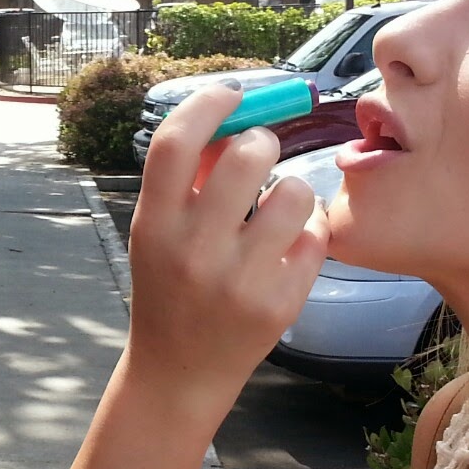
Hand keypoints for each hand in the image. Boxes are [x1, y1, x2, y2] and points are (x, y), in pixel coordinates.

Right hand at [125, 83, 328, 412]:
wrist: (179, 374)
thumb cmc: (170, 289)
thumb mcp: (159, 234)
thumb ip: (187, 180)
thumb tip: (230, 119)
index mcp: (154, 224)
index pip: (175, 142)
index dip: (207, 104)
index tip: (230, 95)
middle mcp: (193, 250)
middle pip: (247, 155)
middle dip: (263, 142)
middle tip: (261, 156)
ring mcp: (238, 279)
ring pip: (294, 192)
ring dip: (292, 190)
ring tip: (278, 209)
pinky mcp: (278, 304)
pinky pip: (314, 237)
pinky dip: (306, 235)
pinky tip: (286, 251)